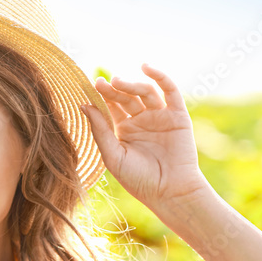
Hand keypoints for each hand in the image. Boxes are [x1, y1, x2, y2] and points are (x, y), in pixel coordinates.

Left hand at [80, 64, 210, 210]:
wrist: (169, 192)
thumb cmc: (139, 180)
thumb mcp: (113, 156)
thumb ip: (100, 130)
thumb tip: (84, 105)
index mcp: (124, 130)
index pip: (112, 106)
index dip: (102, 95)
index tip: (91, 86)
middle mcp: (142, 120)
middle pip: (126, 97)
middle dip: (114, 89)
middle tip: (102, 83)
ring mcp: (160, 116)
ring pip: (145, 92)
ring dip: (131, 84)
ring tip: (118, 81)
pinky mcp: (177, 115)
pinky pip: (170, 91)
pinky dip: (160, 77)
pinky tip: (147, 67)